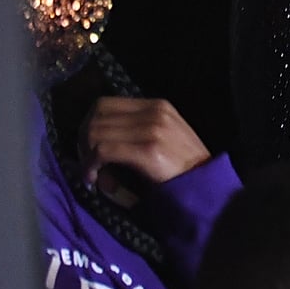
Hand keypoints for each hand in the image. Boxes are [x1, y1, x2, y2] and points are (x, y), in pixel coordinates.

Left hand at [78, 97, 210, 200]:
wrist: (206, 184)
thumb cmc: (184, 166)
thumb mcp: (163, 138)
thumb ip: (135, 133)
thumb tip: (98, 147)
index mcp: (158, 106)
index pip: (105, 104)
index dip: (88, 124)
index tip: (88, 147)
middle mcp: (154, 112)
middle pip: (97, 116)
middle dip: (83, 140)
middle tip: (87, 163)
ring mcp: (152, 129)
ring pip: (97, 132)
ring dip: (86, 154)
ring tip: (91, 173)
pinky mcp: (148, 150)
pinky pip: (104, 150)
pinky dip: (90, 165)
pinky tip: (92, 178)